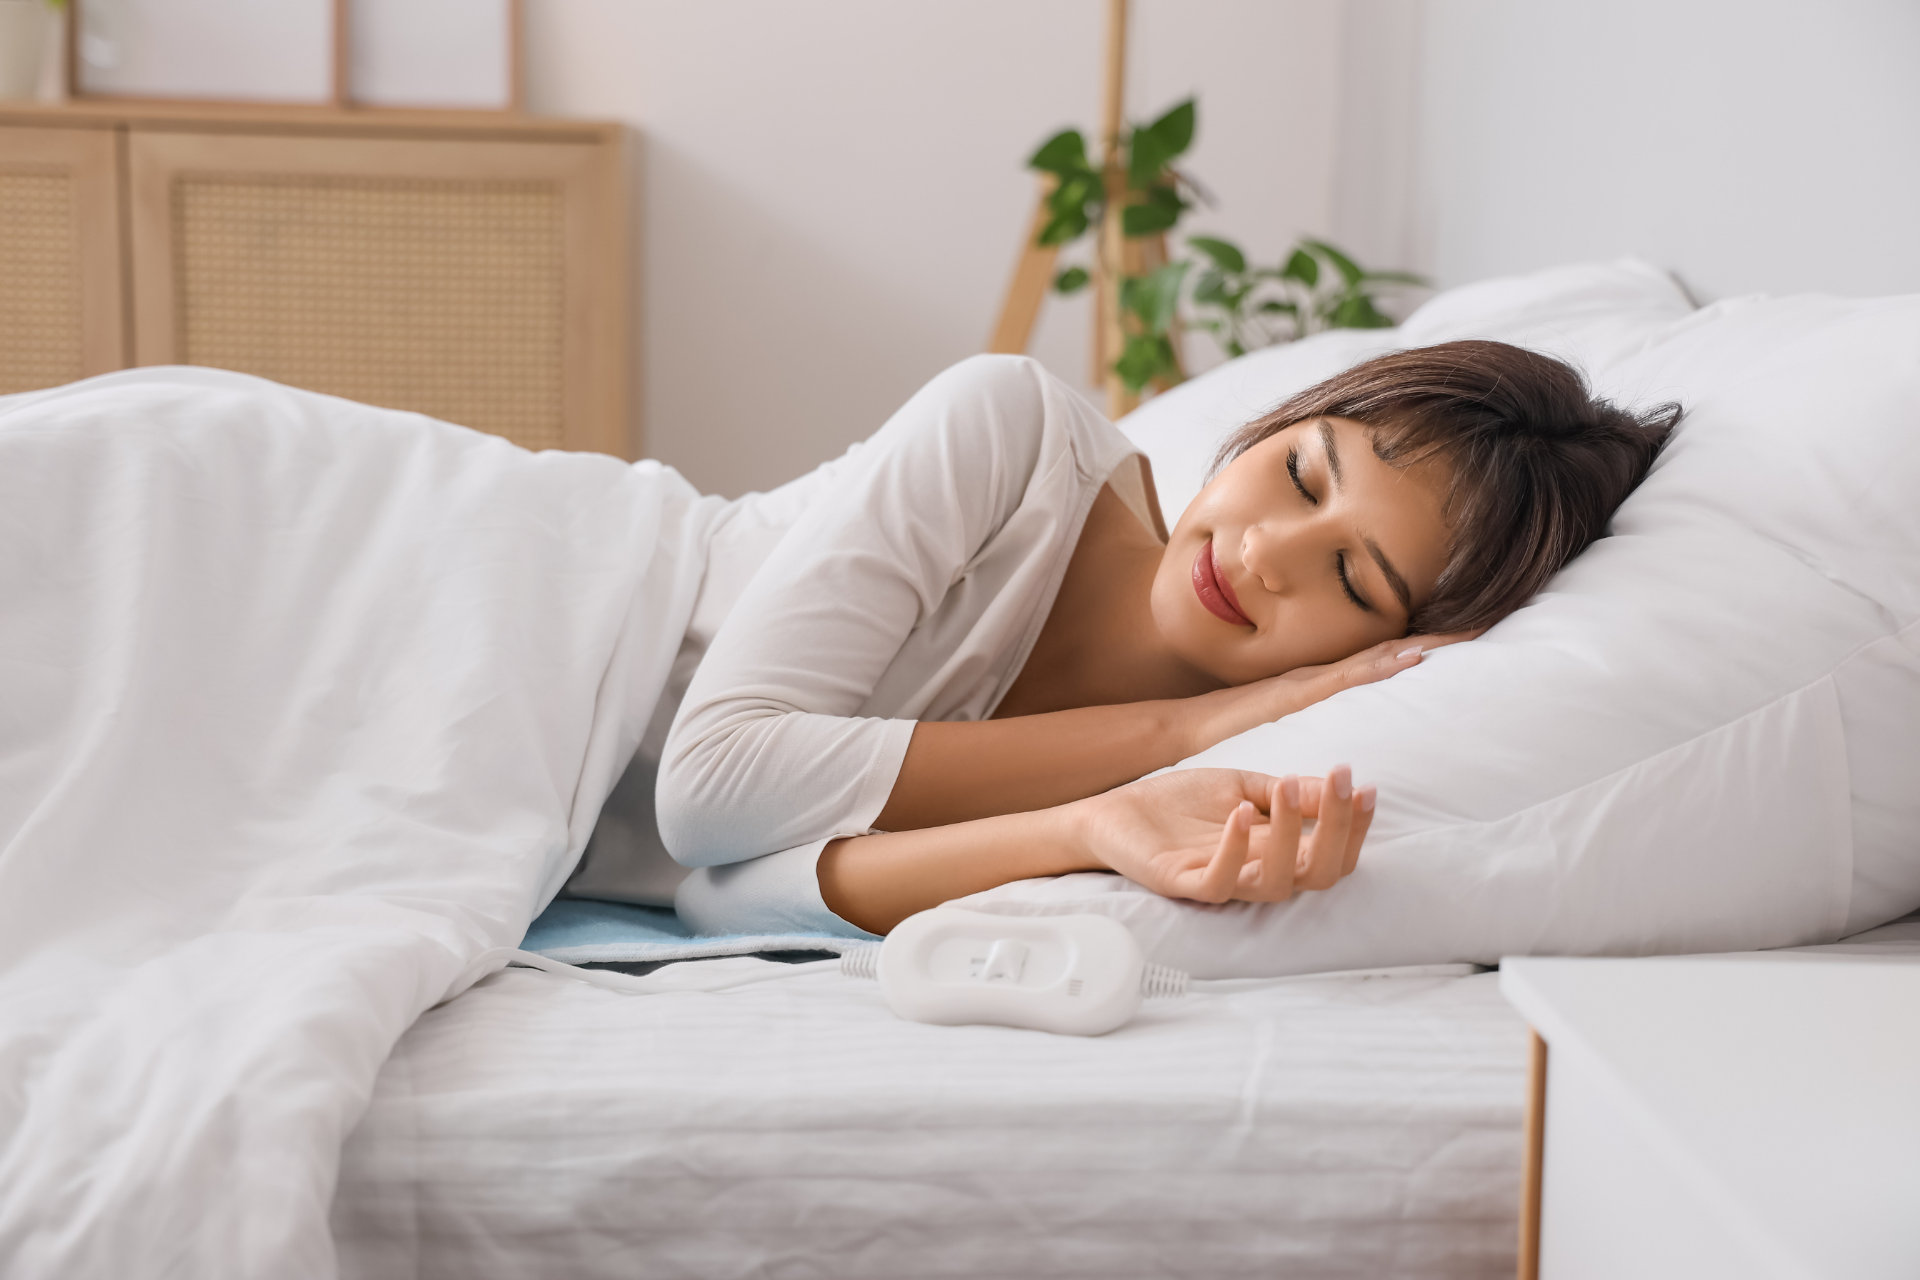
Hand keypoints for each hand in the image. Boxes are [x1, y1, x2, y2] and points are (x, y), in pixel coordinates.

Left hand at [1070, 764, 1375, 904]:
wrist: (1116, 813)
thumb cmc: (1180, 805)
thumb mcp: (1242, 787)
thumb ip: (1286, 792)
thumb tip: (1336, 786)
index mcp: (1275, 853)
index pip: (1332, 855)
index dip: (1354, 828)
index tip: (1363, 786)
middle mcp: (1256, 873)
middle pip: (1318, 875)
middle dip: (1338, 829)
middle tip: (1341, 783)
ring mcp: (1221, 881)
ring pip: (1276, 884)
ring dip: (1292, 836)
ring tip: (1288, 788)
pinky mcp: (1184, 883)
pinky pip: (1219, 882)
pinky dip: (1235, 849)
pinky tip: (1242, 812)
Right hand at [1179, 630, 1479, 757]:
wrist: (1184, 730)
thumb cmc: (1230, 732)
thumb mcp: (1281, 726)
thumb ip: (1314, 724)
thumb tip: (1350, 743)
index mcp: (1322, 685)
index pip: (1382, 661)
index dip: (1424, 650)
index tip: (1470, 638)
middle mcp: (1321, 677)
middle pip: (1389, 653)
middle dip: (1437, 643)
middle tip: (1486, 627)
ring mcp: (1310, 683)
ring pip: (1376, 658)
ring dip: (1420, 648)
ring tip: (1463, 637)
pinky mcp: (1296, 694)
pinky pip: (1346, 678)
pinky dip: (1380, 666)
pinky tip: (1409, 659)